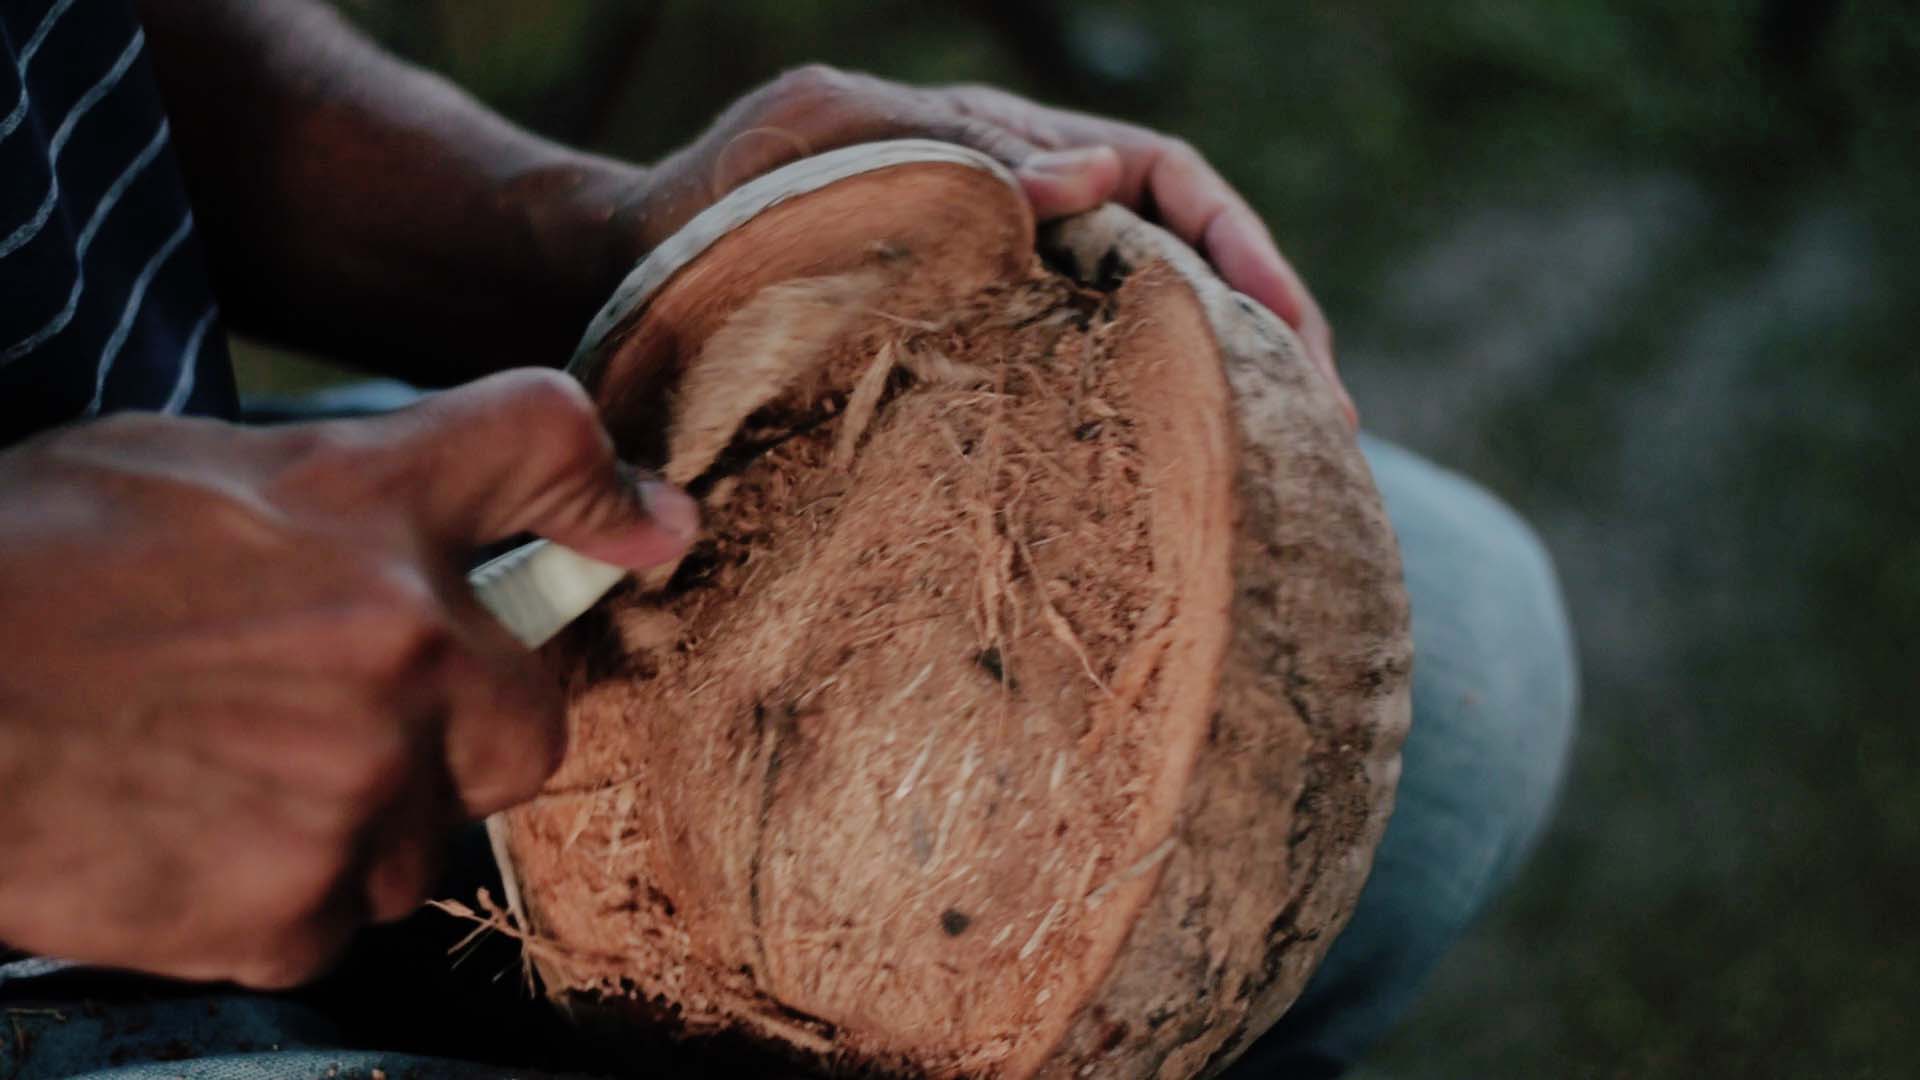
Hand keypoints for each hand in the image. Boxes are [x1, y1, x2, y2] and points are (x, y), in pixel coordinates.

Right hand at [0, 371, 695, 987]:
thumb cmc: (34, 563)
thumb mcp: (209, 465)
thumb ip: (389, 476)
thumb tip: (545, 516)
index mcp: (364, 503)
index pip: (548, 449)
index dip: (603, 499)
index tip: (642, 529)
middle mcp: (394, 643)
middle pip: (532, 717)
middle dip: (466, 726)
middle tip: (350, 711)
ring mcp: (353, 787)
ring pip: (431, 834)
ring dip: (365, 816)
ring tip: (232, 771)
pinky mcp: (289, 908)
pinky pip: (340, 915)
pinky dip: (284, 890)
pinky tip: (189, 834)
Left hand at [625, 65, 1350, 422]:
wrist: (631, 275)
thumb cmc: (722, 197)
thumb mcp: (830, 136)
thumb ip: (956, 149)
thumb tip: (1084, 181)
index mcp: (1007, 155)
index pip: (1164, 180)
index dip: (1243, 247)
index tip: (1295, 329)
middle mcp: (1021, 229)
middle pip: (1180, 266)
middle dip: (1267, 333)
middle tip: (1326, 421)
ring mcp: (997, 306)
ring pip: (1138, 340)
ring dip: (1215, 397)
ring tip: (1276, 477)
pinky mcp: (967, 375)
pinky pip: (1071, 397)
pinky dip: (1129, 436)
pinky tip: (1161, 502)